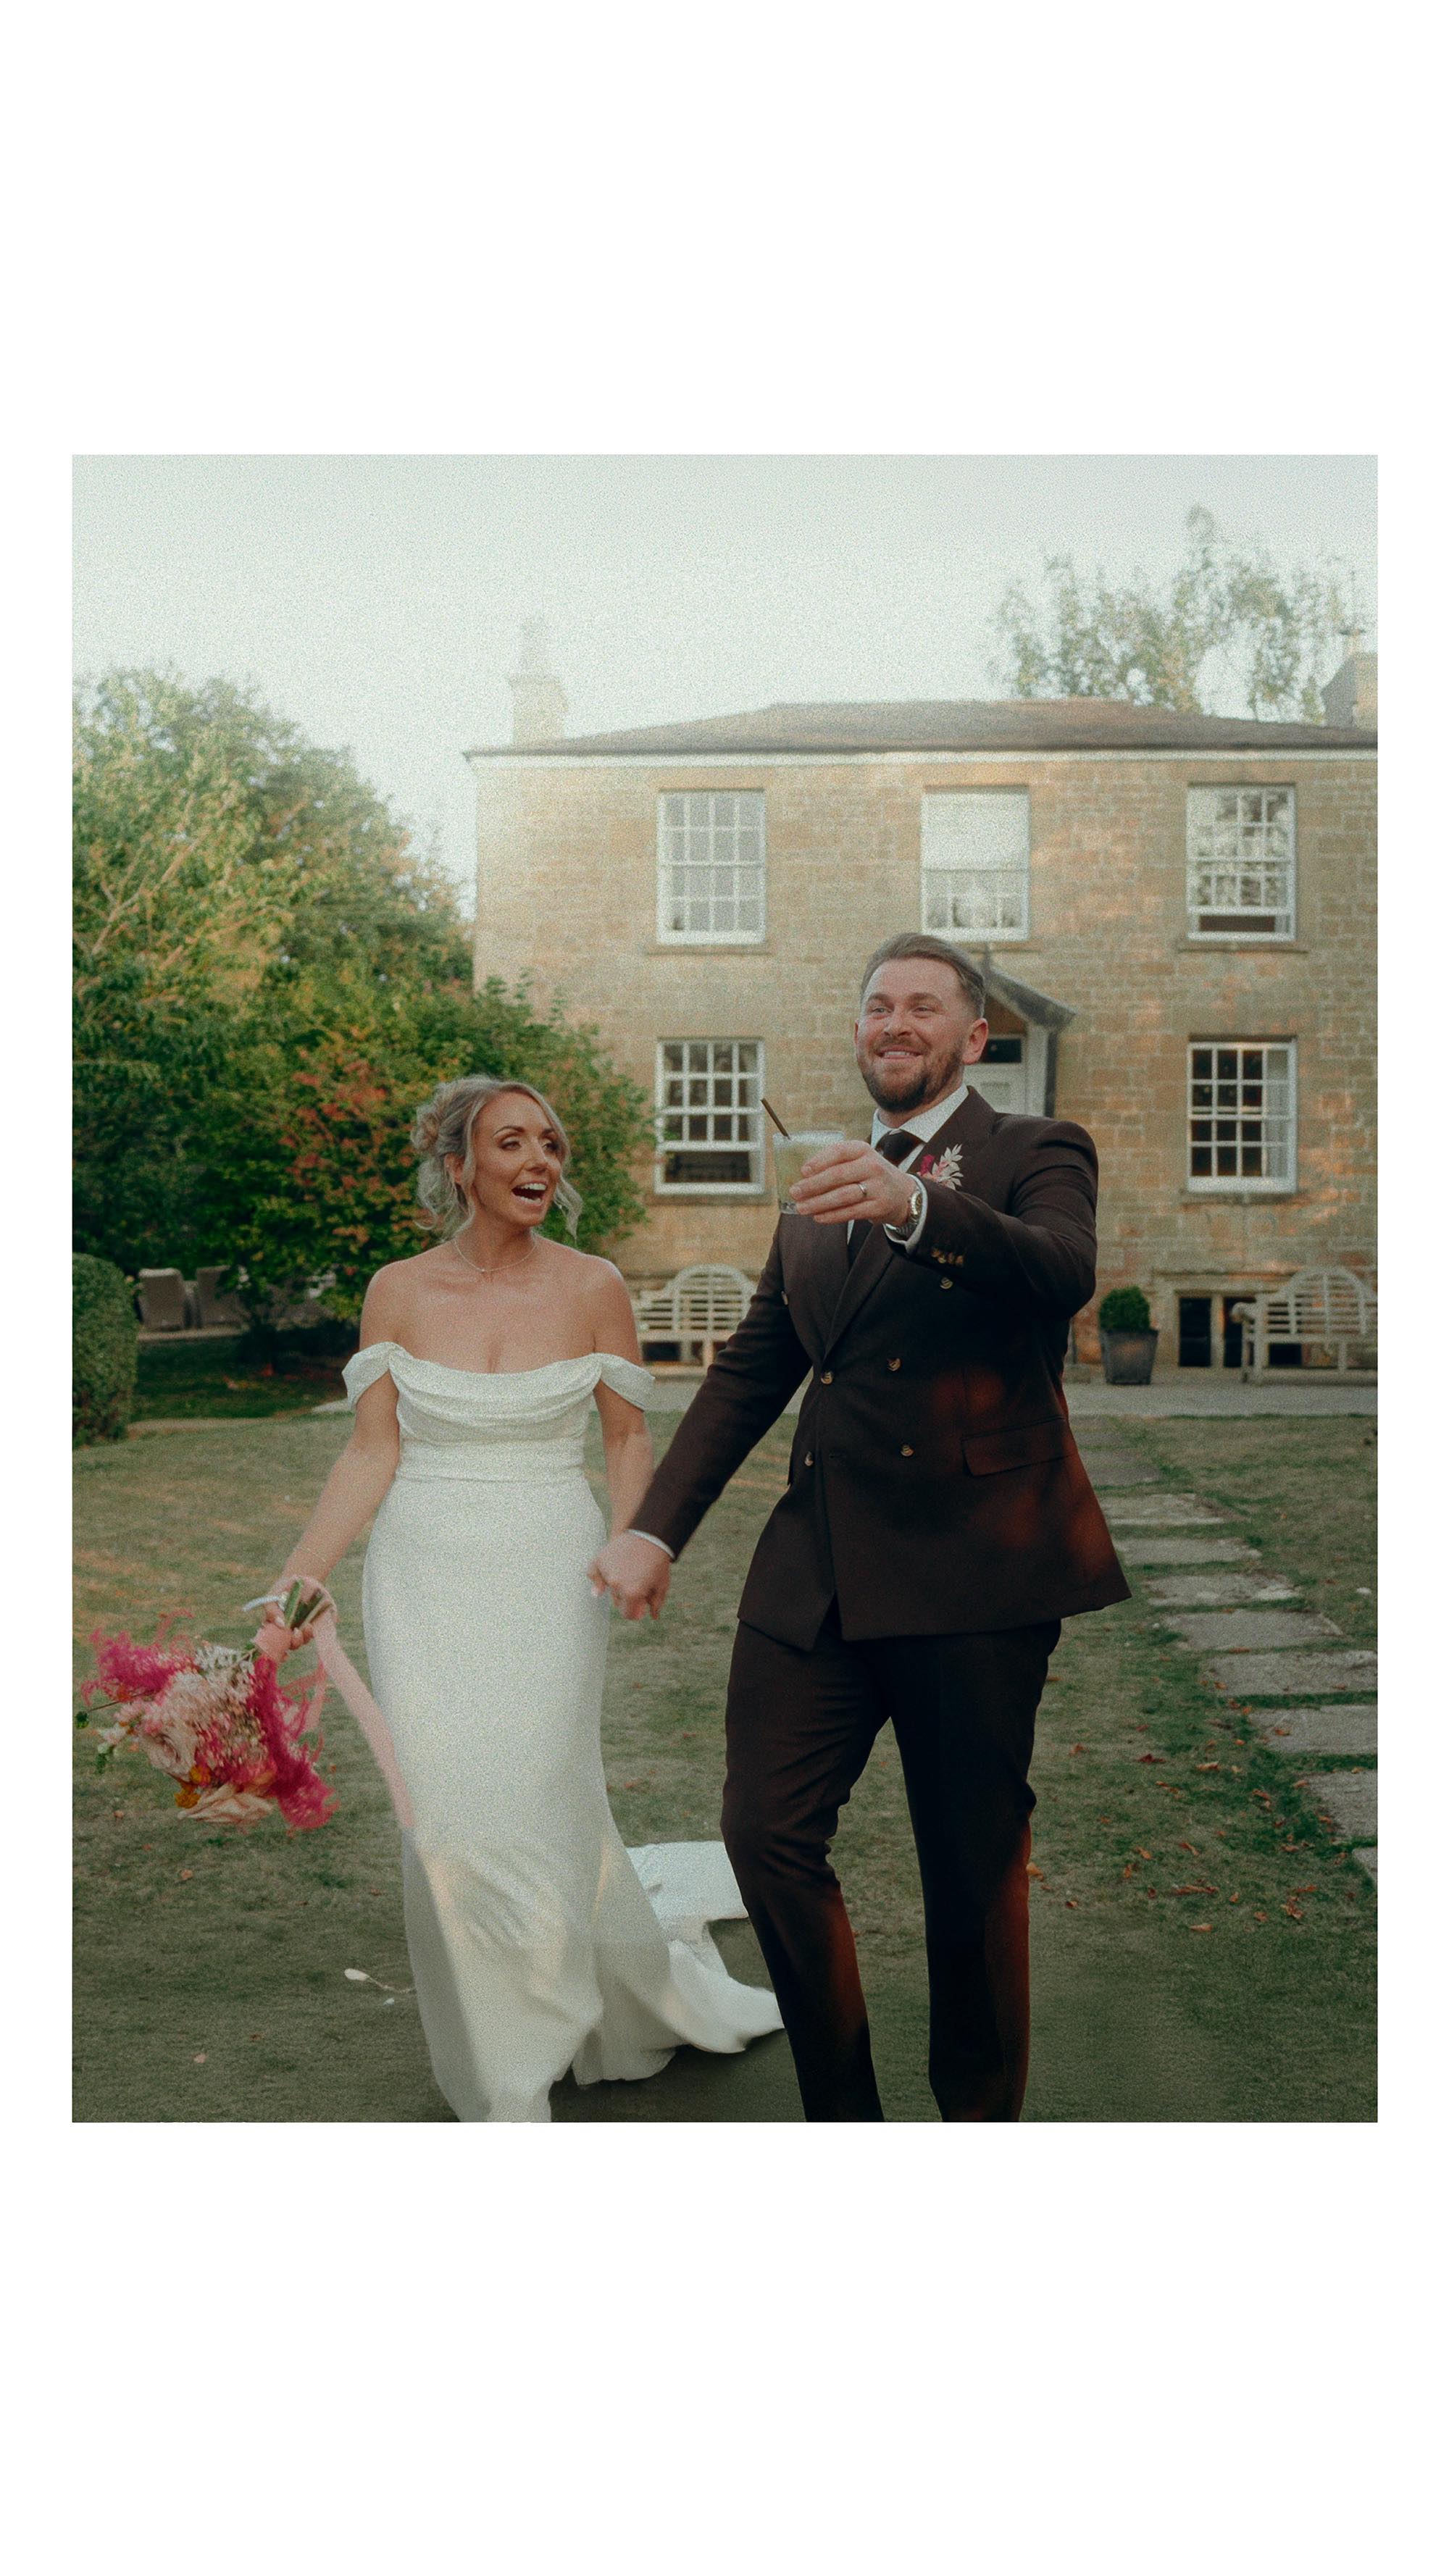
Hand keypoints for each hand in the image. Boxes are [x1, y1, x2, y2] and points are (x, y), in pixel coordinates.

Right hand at [251, 1578, 330, 1662]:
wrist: (302, 1578)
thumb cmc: (283, 1589)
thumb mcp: (272, 1597)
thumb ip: (272, 1611)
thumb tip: (281, 1624)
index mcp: (278, 1629)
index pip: (276, 1647)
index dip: (279, 1654)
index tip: (284, 1655)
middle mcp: (291, 1632)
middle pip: (293, 1646)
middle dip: (295, 1642)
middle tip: (296, 1632)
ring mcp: (305, 1629)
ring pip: (305, 1640)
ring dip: (306, 1636)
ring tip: (307, 1626)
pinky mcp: (319, 1623)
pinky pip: (320, 1631)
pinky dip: (317, 1631)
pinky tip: (314, 1625)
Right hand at [587, 1533, 671, 1620]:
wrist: (651, 1536)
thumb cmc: (658, 1562)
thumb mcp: (661, 1585)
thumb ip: (655, 1604)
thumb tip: (652, 1617)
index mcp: (632, 1593)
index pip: (627, 1613)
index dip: (635, 1612)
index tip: (639, 1608)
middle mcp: (617, 1584)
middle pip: (618, 1601)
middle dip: (627, 1598)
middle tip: (636, 1589)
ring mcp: (607, 1571)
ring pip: (608, 1588)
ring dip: (616, 1586)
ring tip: (628, 1576)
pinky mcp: (600, 1559)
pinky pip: (594, 1573)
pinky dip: (597, 1577)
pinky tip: (599, 1584)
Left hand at [788, 1138, 916, 1228]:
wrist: (901, 1193)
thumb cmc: (869, 1175)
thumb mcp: (858, 1160)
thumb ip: (835, 1164)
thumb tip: (803, 1177)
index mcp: (863, 1150)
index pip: (839, 1151)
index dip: (819, 1161)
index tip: (803, 1171)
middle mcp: (872, 1166)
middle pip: (838, 1175)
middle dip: (813, 1185)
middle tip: (795, 1192)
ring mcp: (878, 1187)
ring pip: (843, 1196)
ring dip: (819, 1203)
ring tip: (801, 1208)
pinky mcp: (879, 1206)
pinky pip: (851, 1212)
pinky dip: (832, 1216)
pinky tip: (818, 1217)